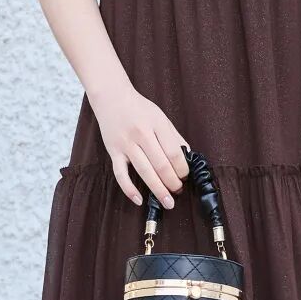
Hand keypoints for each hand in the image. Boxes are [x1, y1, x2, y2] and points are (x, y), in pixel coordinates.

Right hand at [89, 84, 190, 208]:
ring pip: (144, 171)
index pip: (174, 152)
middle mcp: (142, 134)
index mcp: (157, 124)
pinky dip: (129, 189)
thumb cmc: (139, 108)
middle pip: (161, 164)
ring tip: (168, 202)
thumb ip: (174, 137)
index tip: (185, 176)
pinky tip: (139, 200)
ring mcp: (126, 144)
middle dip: (172, 182)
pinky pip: (120, 174)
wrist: (112, 97)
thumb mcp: (161, 117)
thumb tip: (188, 156)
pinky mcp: (113, 152)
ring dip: (158, 189)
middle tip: (178, 191)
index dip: (182, 168)